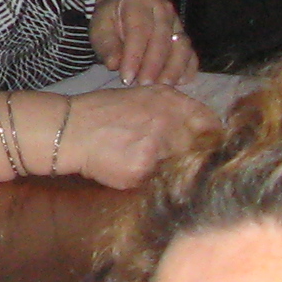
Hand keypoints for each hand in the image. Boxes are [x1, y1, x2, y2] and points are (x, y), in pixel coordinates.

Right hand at [54, 83, 217, 189]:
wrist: (70, 130)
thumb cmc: (103, 113)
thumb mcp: (142, 98)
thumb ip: (174, 112)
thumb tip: (204, 133)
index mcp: (171, 101)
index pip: (211, 124)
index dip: (211, 139)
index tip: (207, 149)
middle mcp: (169, 121)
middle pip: (200, 149)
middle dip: (192, 159)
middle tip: (173, 164)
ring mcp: (157, 146)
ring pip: (179, 168)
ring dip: (169, 172)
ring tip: (146, 166)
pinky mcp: (142, 169)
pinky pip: (156, 182)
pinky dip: (147, 182)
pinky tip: (130, 171)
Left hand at [89, 0, 198, 85]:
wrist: (121, 12)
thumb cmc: (110, 22)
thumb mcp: (100, 30)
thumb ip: (107, 47)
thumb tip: (114, 64)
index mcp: (139, 1)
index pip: (139, 30)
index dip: (134, 56)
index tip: (127, 77)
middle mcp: (163, 8)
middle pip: (163, 39)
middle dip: (153, 66)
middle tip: (143, 85)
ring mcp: (177, 22)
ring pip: (182, 47)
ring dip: (172, 69)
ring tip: (160, 87)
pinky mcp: (184, 37)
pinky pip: (191, 55)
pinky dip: (186, 70)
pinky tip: (177, 83)